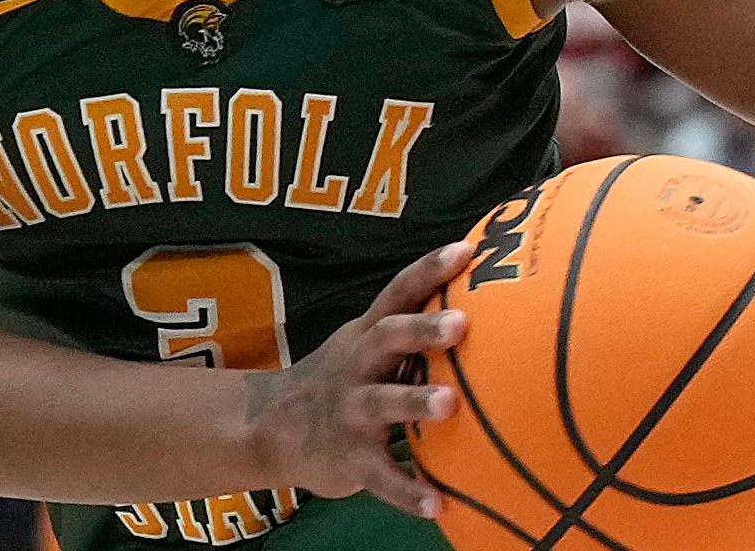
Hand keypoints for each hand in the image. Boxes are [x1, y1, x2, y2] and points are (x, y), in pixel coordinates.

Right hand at [243, 240, 473, 518]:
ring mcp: (349, 413)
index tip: (467, 250)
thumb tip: (486, 309)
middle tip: (460, 323)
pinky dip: (407, 491)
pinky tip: (437, 503)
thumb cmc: (342, 380)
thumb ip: (411, 331)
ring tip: (448, 403)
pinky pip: (380, 477)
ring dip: (414, 402)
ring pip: (382, 403)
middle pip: (387, 338)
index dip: (430, 269)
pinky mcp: (348, 459)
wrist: (268, 426)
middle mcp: (357, 366)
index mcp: (367, 336)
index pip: (399, 292)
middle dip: (422, 329)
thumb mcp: (365, 346)